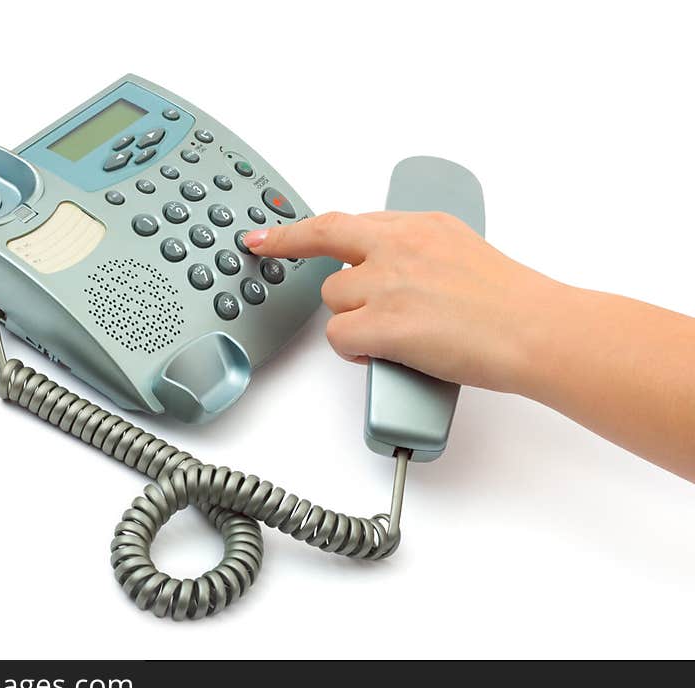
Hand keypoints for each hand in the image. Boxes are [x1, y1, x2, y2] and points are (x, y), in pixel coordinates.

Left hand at [244, 211, 561, 393]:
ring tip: (390, 332)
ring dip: (352, 318)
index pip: (346, 221)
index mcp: (419, 226)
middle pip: (323, 242)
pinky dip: (355, 351)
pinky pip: (339, 337)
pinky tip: (382, 353)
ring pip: (334, 299)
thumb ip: (417, 254)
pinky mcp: (385, 322)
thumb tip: (389, 271)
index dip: (301, 228)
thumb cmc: (512, 302)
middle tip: (263, 247)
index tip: (271, 231)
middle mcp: (398, 246)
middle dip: (286, 245)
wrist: (537, 330)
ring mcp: (389, 282)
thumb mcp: (463, 251)